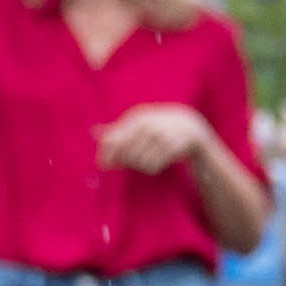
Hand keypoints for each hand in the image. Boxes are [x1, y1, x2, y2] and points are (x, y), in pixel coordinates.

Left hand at [95, 104, 214, 173]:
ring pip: (140, 161)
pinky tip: (158, 162)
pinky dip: (153, 167)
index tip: (103, 165)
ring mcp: (163, 135)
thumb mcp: (139, 123)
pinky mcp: (174, 147)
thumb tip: (93, 132)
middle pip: (127, 152)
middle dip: (126, 161)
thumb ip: (117, 129)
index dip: (107, 153)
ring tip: (148, 160)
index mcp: (138, 117)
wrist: (192, 127)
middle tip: (130, 163)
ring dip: (141, 165)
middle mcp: (149, 124)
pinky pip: (154, 165)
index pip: (116, 138)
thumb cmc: (159, 127)